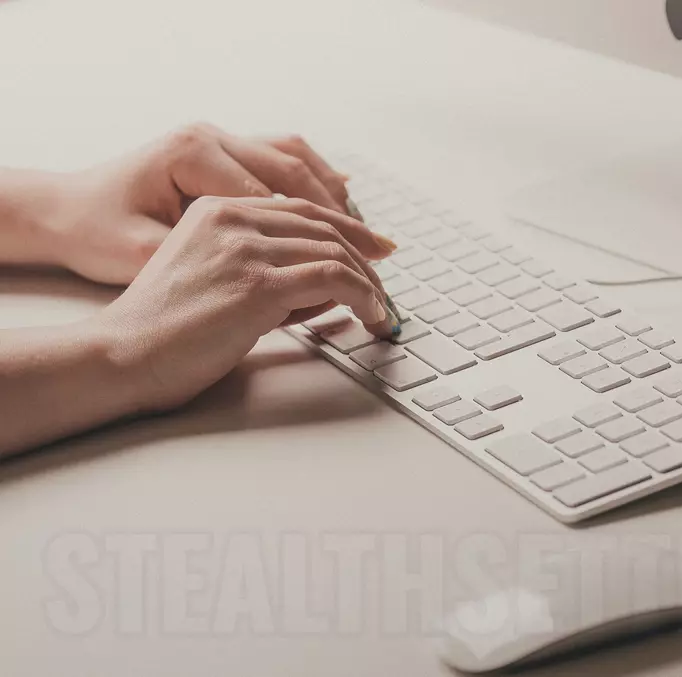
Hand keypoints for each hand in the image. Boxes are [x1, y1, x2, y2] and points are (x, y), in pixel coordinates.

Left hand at [43, 123, 363, 284]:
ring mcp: (217, 138)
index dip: (324, 243)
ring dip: (338, 198)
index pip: (279, 200)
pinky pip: (284, 157)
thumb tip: (303, 291)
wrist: (64, 210)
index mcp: (193, 155)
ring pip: (298, 158)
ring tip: (369, 237)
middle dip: (346, 219)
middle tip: (382, 254)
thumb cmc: (98, 235)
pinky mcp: (222, 150)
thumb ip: (228, 271)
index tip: (355, 275)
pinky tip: (341, 205)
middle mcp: (210, 137)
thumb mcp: (153, 259)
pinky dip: (317, 180)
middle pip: (298, 174)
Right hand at [95, 196, 401, 411]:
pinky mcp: (257, 284)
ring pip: (333, 251)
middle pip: (323, 226)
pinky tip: (370, 314)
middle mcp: (232, 219)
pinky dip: (362, 295)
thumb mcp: (214, 278)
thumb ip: (266, 270)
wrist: (123, 354)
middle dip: (365, 255)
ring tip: (380, 309)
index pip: (301, 210)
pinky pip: (332, 278)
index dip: (346, 228)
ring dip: (368, 282)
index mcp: (217, 210)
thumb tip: (328, 285)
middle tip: (386, 282)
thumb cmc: (163, 330)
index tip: (375, 247)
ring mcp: (246, 249)